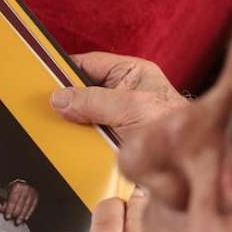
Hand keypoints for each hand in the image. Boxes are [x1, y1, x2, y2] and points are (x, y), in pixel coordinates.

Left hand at [0, 181, 37, 223]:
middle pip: (20, 204)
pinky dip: (29, 213)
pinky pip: (32, 207)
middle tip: (13, 219)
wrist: (26, 183)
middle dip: (16, 213)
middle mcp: (25, 189)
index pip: (13, 200)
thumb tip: (2, 210)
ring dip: (22, 215)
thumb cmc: (15, 188)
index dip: (10, 209)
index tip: (7, 216)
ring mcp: (32, 193)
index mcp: (17, 186)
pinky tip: (25, 218)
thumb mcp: (8, 191)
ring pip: (27, 206)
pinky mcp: (36, 197)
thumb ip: (5, 201)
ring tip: (18, 221)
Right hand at [50, 52, 188, 142]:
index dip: (64, 69)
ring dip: (71, 126)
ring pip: (86, 117)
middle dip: (65, 101)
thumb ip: (94, 101)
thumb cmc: (173, 128)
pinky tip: (65, 149)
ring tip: (46, 129)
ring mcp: (122, 119)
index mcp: (132, 73)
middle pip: (84, 92)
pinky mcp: (120, 143)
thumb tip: (59, 98)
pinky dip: (80, 145)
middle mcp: (126, 93)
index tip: (39, 75)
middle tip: (39, 108)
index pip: (89, 64)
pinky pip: (93, 140)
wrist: (192, 167)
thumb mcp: (131, 109)